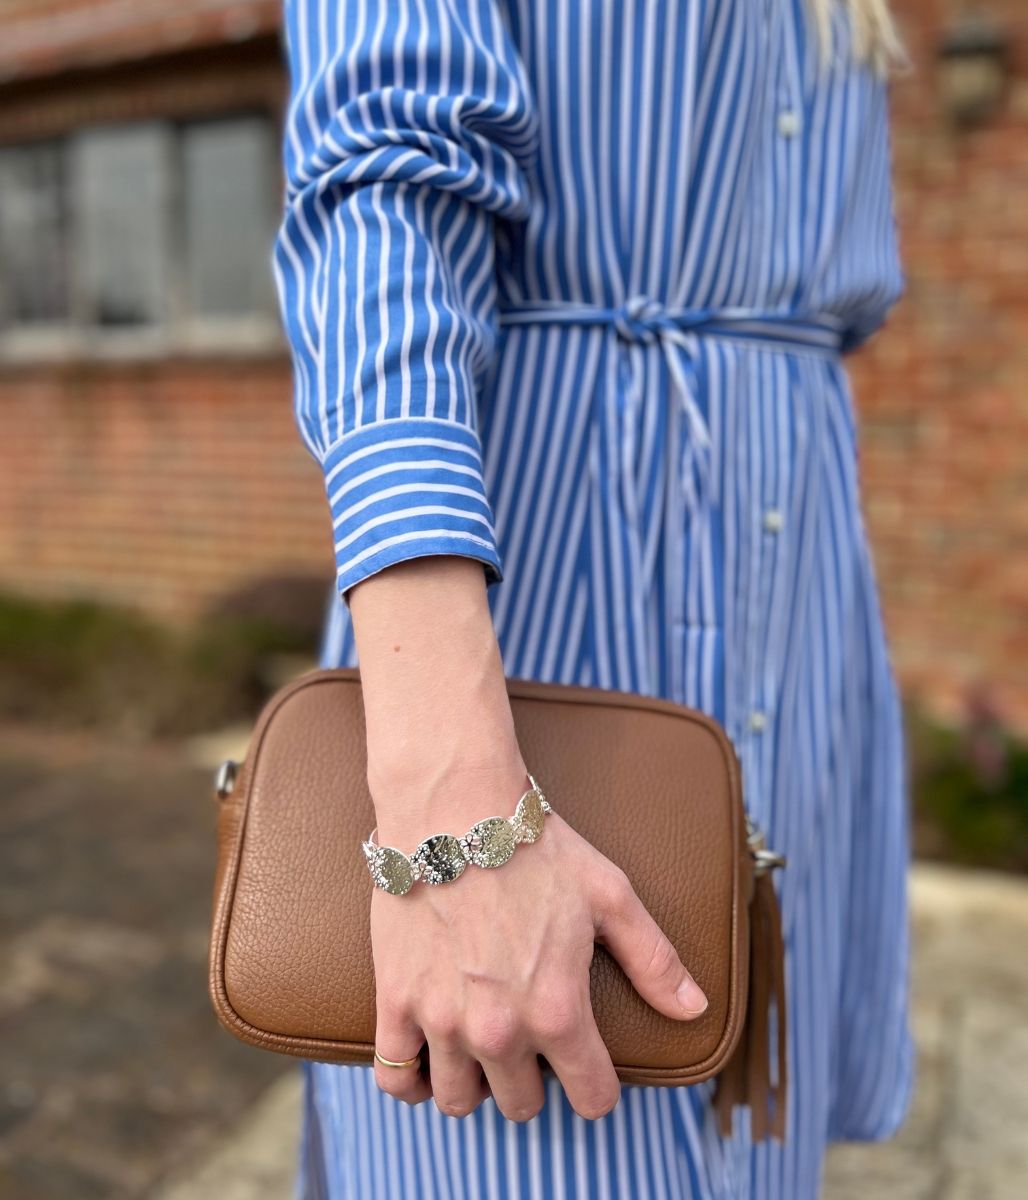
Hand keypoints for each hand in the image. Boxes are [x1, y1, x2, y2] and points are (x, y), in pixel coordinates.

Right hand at [369, 798, 708, 1122]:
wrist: (453, 810)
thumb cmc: (536, 849)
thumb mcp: (608, 896)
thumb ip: (653, 960)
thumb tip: (694, 1009)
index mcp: (559, 1010)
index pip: (592, 1098)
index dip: (597, 1087)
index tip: (588, 1067)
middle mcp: (500, 1030)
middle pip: (520, 1106)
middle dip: (532, 1081)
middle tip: (529, 1041)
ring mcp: (442, 1019)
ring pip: (457, 1101)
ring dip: (473, 1083)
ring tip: (480, 1047)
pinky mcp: (397, 1000)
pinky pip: (394, 1077)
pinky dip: (412, 1078)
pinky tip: (428, 1056)